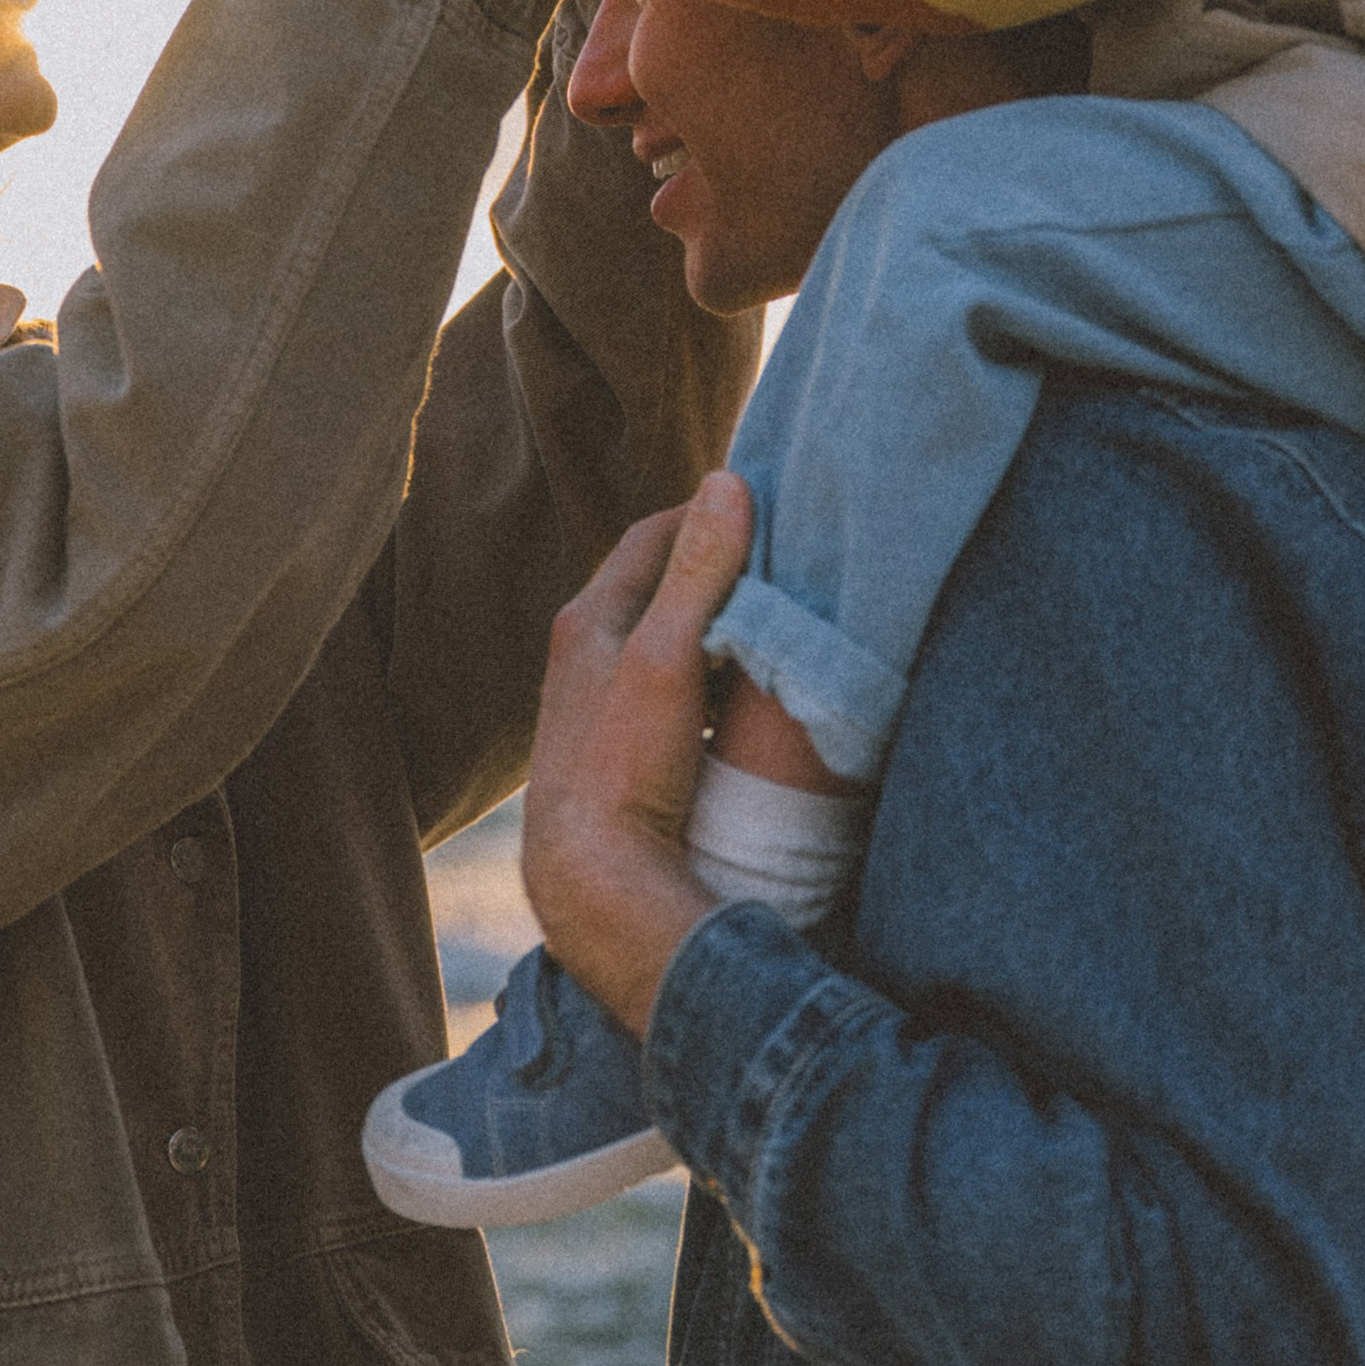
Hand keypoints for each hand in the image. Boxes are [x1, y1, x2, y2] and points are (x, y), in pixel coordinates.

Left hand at [520, 470, 756, 1038]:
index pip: (653, 535)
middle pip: (659, 586)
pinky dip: (708, 678)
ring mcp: (598, 704)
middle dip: (716, 568)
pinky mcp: (618, 750)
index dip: (709, 514)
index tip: (767, 507)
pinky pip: (671, 691)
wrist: (594, 883)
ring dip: (714, 627)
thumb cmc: (626, 766)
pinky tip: (744, 698)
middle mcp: (583, 654)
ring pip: (665, 640)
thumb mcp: (669, 657)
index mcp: (586, 619)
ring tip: (773, 623)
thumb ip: (699, 573)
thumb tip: (727, 482)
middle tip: (781, 561)